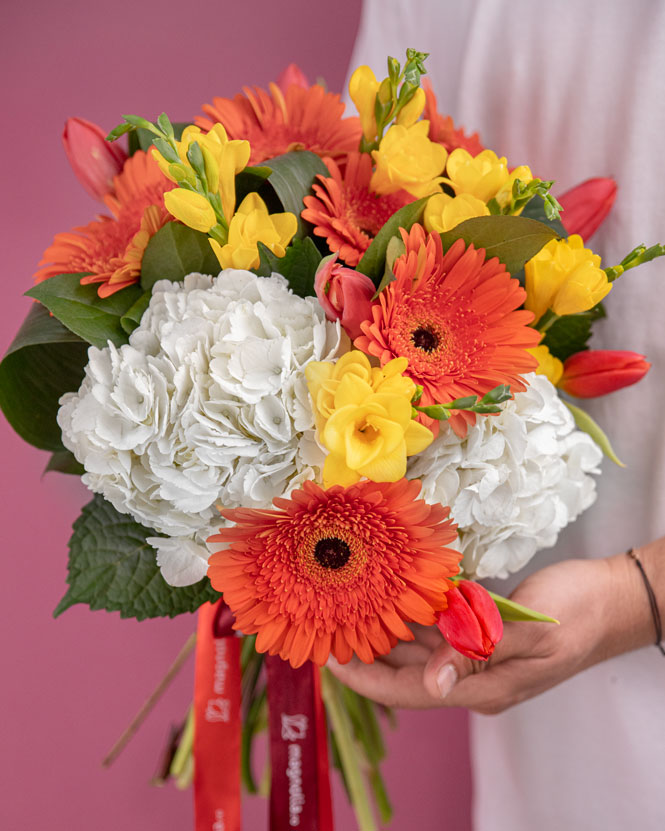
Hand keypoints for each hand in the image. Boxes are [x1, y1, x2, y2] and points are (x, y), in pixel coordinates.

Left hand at [327, 554, 652, 713]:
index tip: (329, 661)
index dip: (367, 679)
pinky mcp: (484, 634)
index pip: (410, 692)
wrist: (613, 598)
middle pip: (408, 672)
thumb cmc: (579, 611)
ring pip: (421, 649)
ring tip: (348, 608)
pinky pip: (440, 629)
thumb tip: (434, 683)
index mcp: (485, 687)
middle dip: (368, 652)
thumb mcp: (533, 631)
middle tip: (329, 624)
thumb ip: (482, 652)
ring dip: (388, 631)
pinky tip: (392, 595)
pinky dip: (416, 615)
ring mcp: (480, 656)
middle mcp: (476, 677)